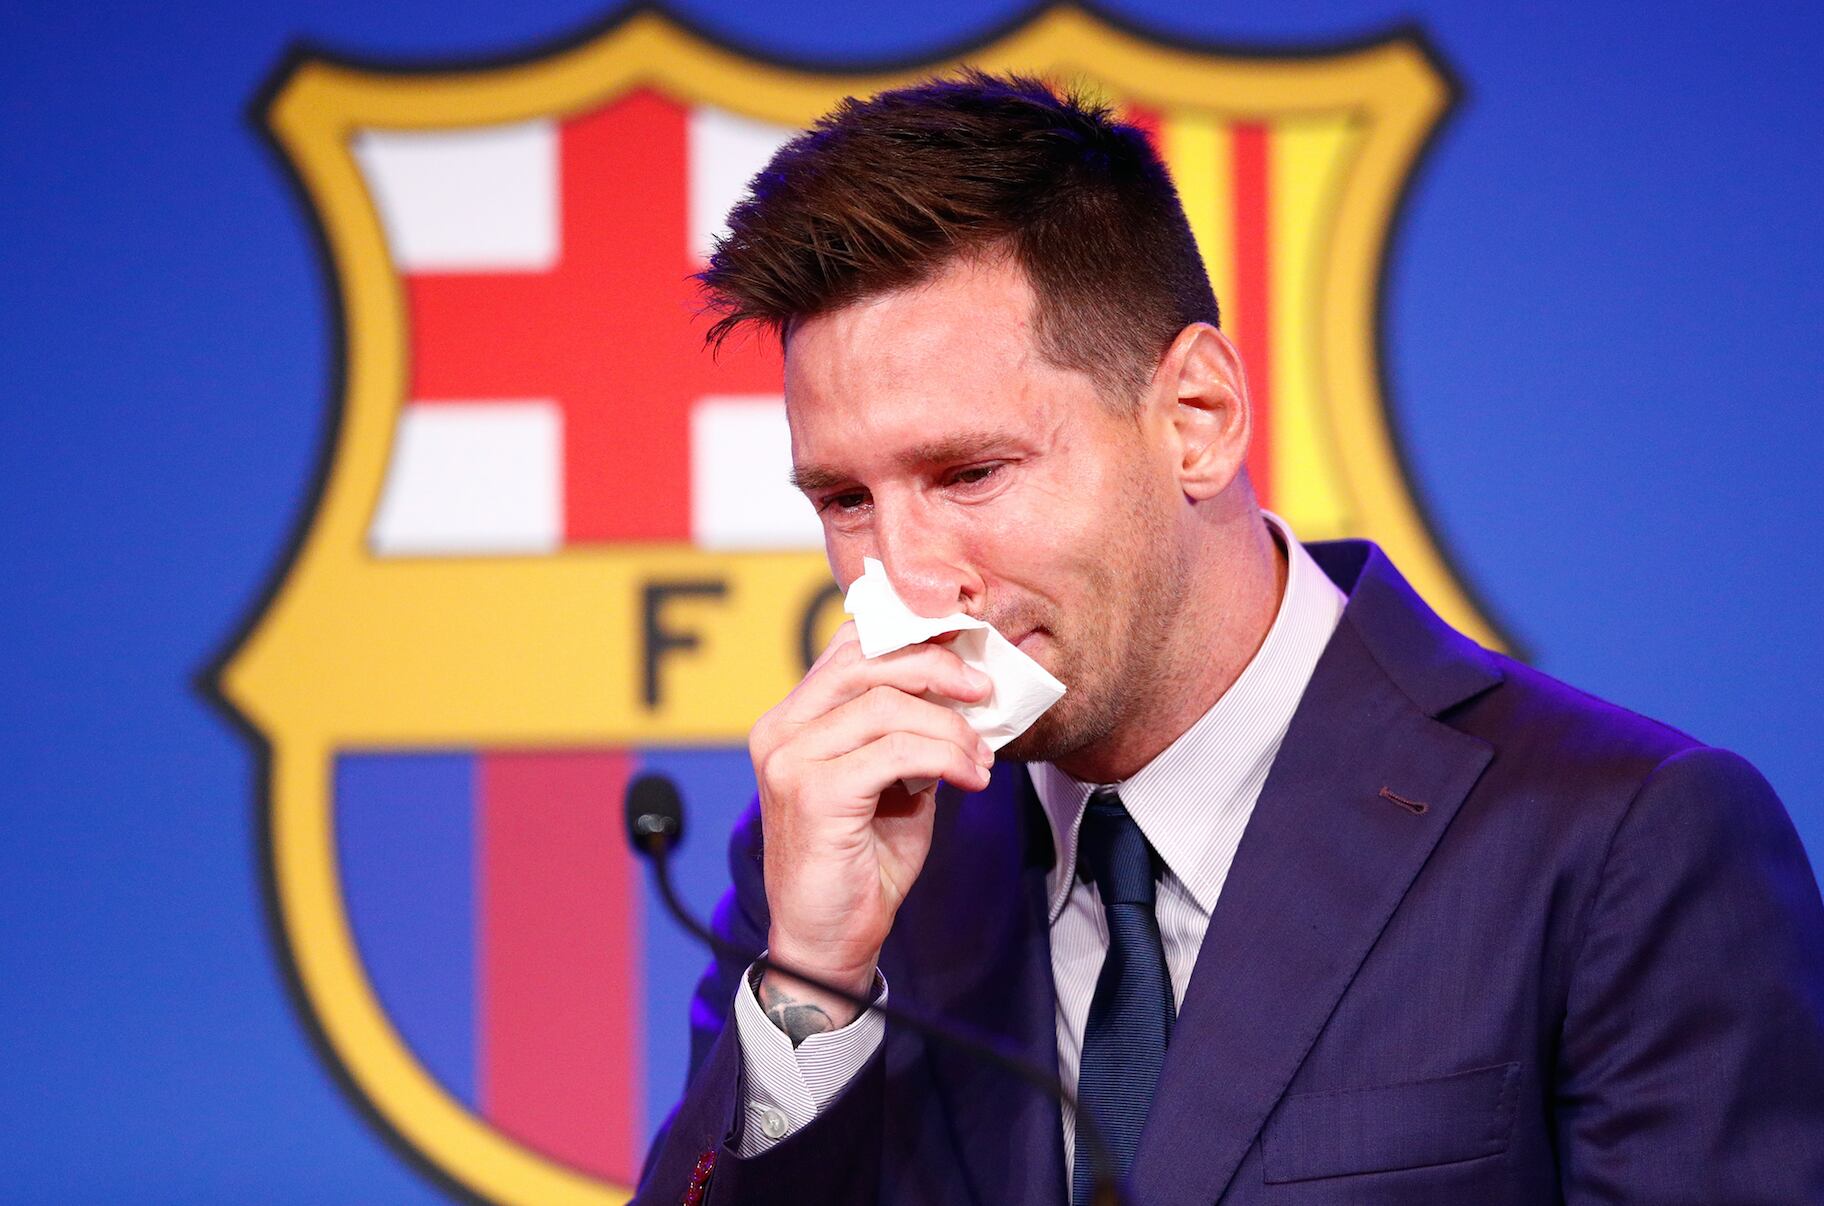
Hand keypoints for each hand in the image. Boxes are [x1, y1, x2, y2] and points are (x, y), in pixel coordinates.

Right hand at [748, 622, 993, 1033]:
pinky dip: (944, 756)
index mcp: (792, 720)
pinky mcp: (812, 793)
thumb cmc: (861, 864)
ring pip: (886, 705)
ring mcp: (790, 760)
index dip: (910, 637)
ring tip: (980, 757)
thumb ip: (906, 732)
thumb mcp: (890, 782)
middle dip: (937, 668)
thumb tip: (961, 689)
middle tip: (983, 692)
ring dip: (950, 727)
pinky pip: (894, 751)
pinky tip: (970, 777)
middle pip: (866, 662)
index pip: (849, 648)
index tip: (966, 649)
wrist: (830, 942)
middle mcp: (781, 731)